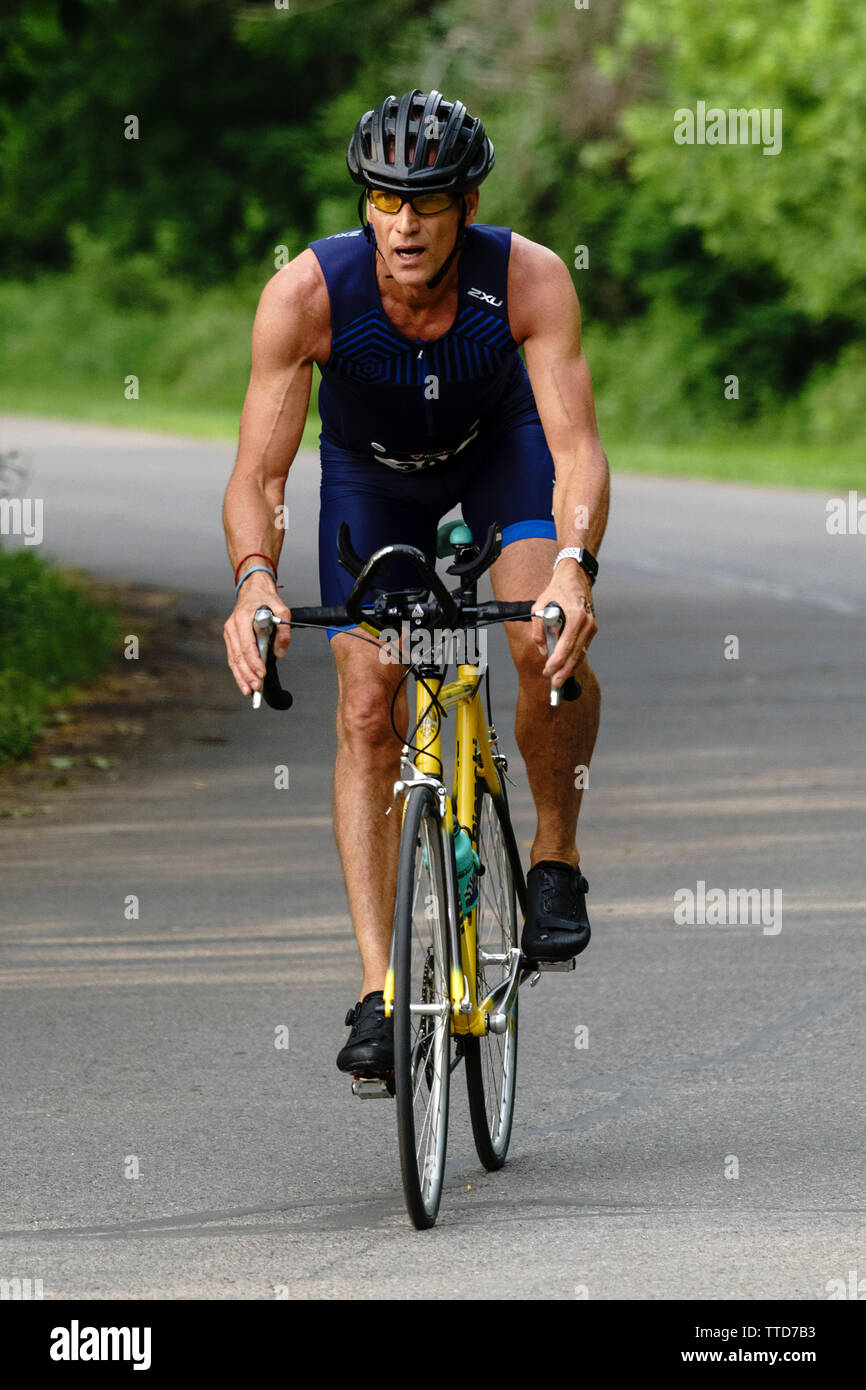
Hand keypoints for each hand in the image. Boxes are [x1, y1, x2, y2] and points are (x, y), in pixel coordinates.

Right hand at [223, 573, 290, 696]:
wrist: (253, 590)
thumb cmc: (266, 600)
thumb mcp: (282, 610)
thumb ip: (283, 631)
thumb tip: (280, 652)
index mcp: (242, 618)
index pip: (247, 645)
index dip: (254, 662)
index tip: (261, 674)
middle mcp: (232, 627)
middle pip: (238, 656)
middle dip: (247, 674)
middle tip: (257, 688)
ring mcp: (230, 634)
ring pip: (233, 660)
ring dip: (241, 677)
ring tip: (249, 692)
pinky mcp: (231, 639)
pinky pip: (233, 658)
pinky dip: (238, 672)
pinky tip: (244, 683)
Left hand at [531, 561, 596, 689]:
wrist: (574, 578)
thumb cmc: (556, 591)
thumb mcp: (539, 606)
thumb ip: (538, 629)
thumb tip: (542, 649)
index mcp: (575, 615)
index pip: (566, 644)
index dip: (557, 661)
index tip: (548, 671)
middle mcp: (587, 622)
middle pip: (576, 653)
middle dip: (564, 670)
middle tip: (554, 684)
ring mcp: (591, 626)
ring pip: (580, 653)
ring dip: (570, 668)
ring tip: (559, 680)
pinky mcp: (592, 629)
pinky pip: (582, 647)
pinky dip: (574, 659)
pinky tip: (566, 668)